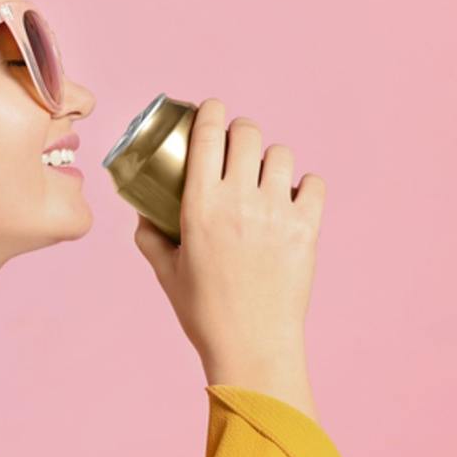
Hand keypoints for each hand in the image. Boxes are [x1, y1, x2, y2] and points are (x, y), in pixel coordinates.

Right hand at [133, 98, 326, 419]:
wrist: (251, 347)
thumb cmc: (203, 312)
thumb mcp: (165, 271)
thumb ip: (148, 236)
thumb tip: (143, 211)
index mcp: (200, 205)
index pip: (209, 133)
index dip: (211, 110)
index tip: (211, 109)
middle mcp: (238, 200)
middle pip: (247, 133)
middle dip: (240, 130)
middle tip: (236, 144)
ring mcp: (276, 213)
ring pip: (281, 153)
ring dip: (270, 158)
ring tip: (265, 174)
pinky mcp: (306, 229)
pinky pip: (313, 184)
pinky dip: (304, 186)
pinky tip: (292, 197)